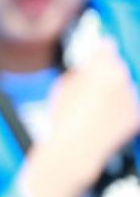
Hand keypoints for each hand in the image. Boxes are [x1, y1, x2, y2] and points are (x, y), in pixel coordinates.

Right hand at [18, 40, 139, 196]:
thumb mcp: (64, 85)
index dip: (99, 52)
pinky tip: (104, 120)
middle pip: (118, 68)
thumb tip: (87, 63)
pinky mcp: (135, 116)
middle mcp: (122, 79)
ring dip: (115, 93)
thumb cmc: (64, 118)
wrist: (75, 149)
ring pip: (125, 88)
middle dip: (108, 74)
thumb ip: (80, 70)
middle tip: (94, 87)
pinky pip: (128, 107)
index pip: (106, 47)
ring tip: (97, 109)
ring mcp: (131, 98)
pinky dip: (120, 112)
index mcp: (102, 67)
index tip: (97, 55)